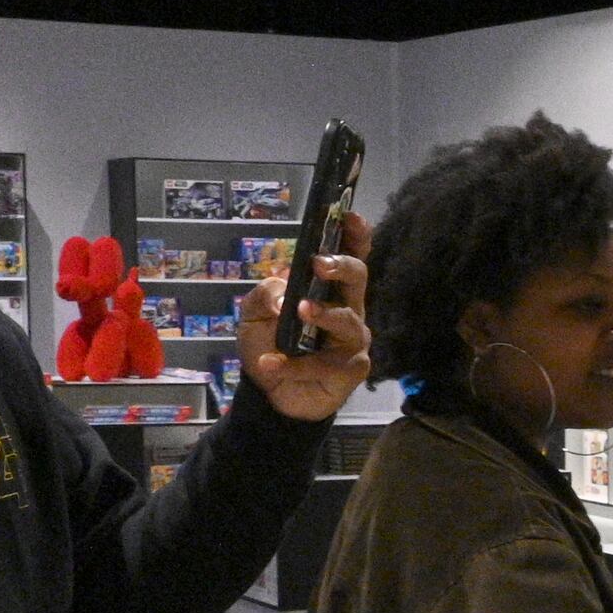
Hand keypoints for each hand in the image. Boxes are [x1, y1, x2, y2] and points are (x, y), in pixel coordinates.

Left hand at [240, 209, 374, 421]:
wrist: (270, 396)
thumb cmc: (270, 346)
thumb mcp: (253, 315)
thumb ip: (263, 294)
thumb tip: (284, 291)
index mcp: (329, 290)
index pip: (350, 256)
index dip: (355, 235)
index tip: (349, 216)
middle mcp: (348, 309)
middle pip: (359, 278)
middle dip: (342, 266)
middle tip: (320, 264)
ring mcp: (352, 340)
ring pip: (349, 321)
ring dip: (324, 314)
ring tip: (300, 312)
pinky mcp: (351, 370)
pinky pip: (326, 364)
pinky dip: (295, 365)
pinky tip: (271, 364)